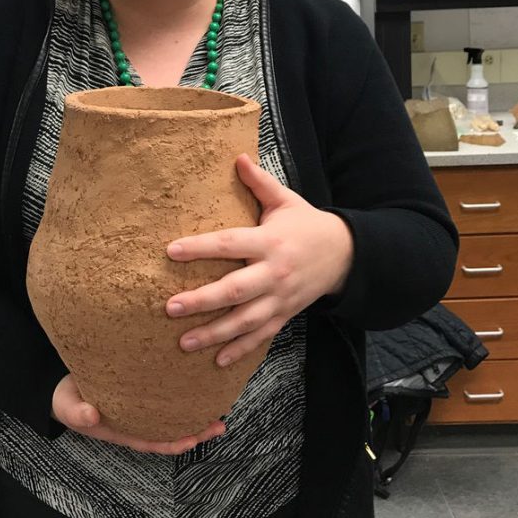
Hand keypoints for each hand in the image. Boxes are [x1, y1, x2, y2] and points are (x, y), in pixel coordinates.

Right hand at [51, 374, 225, 454]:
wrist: (61, 387)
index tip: (193, 440)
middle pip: (171, 430)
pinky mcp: (139, 389)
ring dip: (195, 412)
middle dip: (196, 430)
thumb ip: (78, 414)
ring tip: (219, 404)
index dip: (174, 443)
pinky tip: (198, 381)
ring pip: (172, 413)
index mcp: (123, 430)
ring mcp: (139, 407)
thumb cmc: (66, 400)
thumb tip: (92, 417)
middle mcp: (136, 421)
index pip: (153, 441)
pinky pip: (165, 395)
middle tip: (219, 424)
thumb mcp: (68, 408)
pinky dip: (181, 393)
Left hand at [165, 153, 353, 367]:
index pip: (229, 244)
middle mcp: (273, 273)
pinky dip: (240, 350)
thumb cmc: (307, 224)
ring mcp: (280, 298)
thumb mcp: (286, 200)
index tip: (171, 251)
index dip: (200, 248)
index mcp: (269, 241)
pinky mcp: (285, 315)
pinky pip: (261, 336)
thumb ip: (259, 183)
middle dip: (202, 300)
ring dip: (214, 334)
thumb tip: (237, 156)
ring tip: (184, 342)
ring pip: (244, 320)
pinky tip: (216, 361)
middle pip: (234, 290)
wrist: (347, 255)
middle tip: (170, 307)